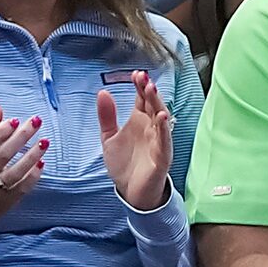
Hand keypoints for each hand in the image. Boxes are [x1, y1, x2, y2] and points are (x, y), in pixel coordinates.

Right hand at [0, 107, 46, 237]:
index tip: (15, 120)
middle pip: (2, 155)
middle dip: (20, 137)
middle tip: (35, 122)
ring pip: (14, 172)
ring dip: (31, 156)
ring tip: (45, 141)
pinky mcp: (10, 198)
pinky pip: (23, 187)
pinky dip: (33, 175)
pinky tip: (43, 162)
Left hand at [95, 71, 171, 212]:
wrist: (131, 192)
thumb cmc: (125, 165)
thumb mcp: (109, 137)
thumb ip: (107, 116)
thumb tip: (103, 92)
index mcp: (139, 122)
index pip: (142, 100)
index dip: (140, 86)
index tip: (136, 74)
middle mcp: (151, 129)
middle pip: (153, 105)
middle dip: (149, 91)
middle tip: (144, 78)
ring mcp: (158, 141)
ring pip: (160, 119)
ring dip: (157, 104)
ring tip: (151, 90)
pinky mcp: (162, 156)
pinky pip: (164, 140)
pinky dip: (164, 129)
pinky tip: (162, 117)